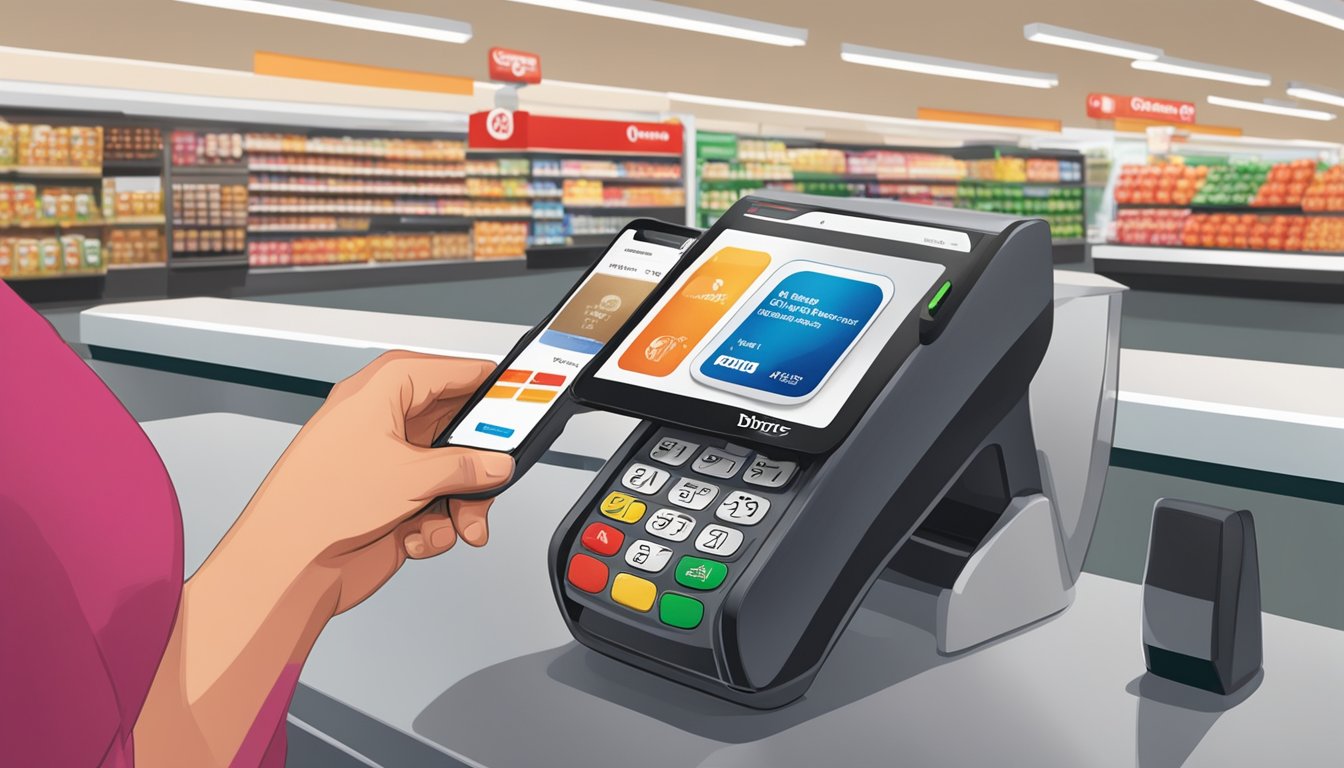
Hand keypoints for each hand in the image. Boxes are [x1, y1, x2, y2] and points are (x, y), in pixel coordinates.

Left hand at [230, 350, 514, 614]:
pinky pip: (437, 504)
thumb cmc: (319, 504)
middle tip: (494, 481)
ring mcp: (389, 462)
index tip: (525, 403)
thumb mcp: (411, 475)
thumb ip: (466, 467)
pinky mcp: (391, 500)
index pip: (454, 373)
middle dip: (478, 465)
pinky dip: (437, 525)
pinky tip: (418, 537)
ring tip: (460, 525)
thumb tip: (497, 463)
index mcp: (385, 390)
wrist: (286, 565)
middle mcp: (386, 420)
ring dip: (461, 504)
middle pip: (460, 429)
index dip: (492, 389)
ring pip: (454, 473)